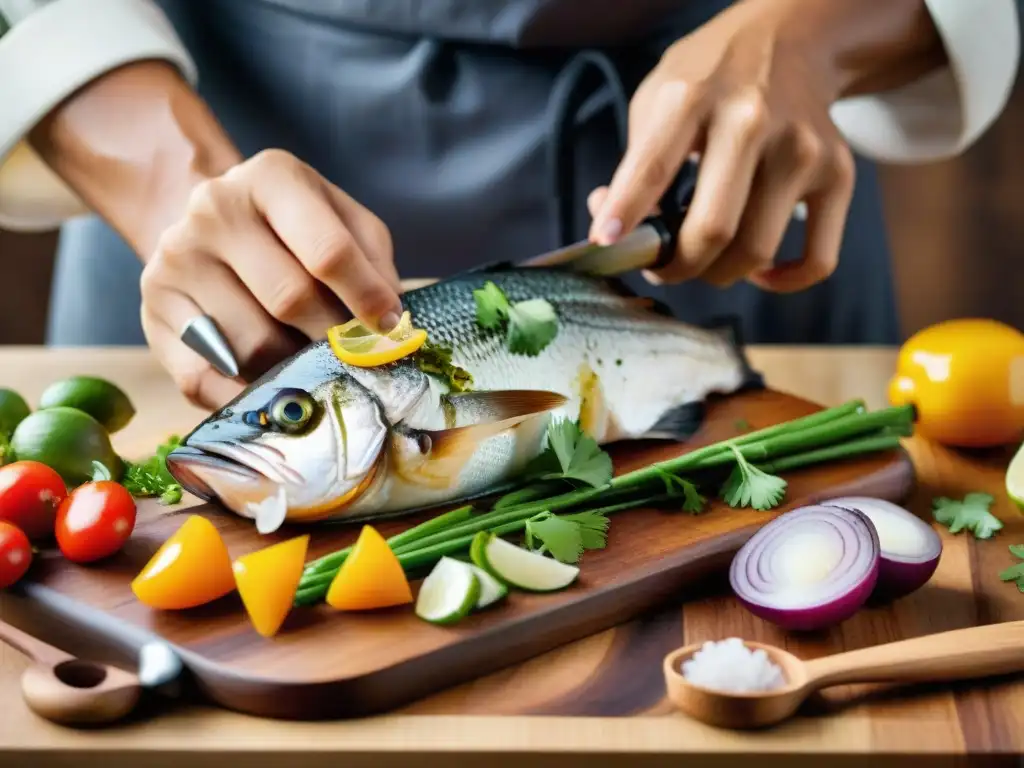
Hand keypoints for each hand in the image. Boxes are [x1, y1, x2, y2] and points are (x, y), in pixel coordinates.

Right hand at [140, 149, 402, 408]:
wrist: (208, 225)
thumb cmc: (294, 229)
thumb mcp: (342, 221)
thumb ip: (373, 262)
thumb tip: (389, 324)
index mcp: (271, 178)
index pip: (328, 250)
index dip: (366, 298)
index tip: (389, 328)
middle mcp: (214, 210)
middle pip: (290, 300)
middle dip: (333, 339)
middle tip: (353, 357)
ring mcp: (175, 261)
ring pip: (252, 346)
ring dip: (294, 370)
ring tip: (313, 368)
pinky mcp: (152, 312)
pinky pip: (205, 379)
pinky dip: (246, 396)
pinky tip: (271, 389)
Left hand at [588, 0, 860, 292]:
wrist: (790, 40)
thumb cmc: (710, 81)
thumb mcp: (656, 100)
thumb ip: (633, 167)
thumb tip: (616, 234)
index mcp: (694, 98)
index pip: (652, 169)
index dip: (625, 216)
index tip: (605, 244)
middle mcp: (751, 121)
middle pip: (712, 229)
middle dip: (676, 267)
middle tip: (662, 267)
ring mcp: (801, 149)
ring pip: (756, 252)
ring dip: (718, 274)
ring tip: (703, 258)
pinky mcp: (836, 174)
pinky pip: (816, 259)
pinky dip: (783, 281)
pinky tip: (758, 271)